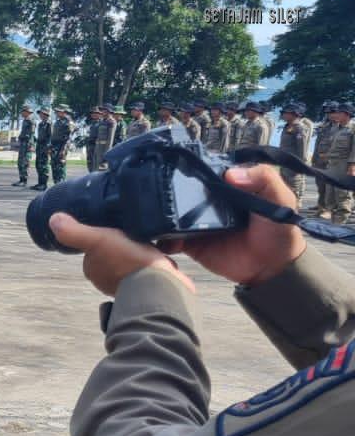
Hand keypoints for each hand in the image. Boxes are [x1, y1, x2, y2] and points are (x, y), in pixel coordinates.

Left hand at [48, 213, 192, 296]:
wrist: (160, 284)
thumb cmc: (127, 261)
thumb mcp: (98, 239)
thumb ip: (74, 232)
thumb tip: (53, 220)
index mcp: (93, 270)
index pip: (95, 249)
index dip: (105, 236)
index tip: (117, 229)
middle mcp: (107, 280)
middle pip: (114, 255)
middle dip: (124, 245)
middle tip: (135, 235)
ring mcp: (128, 285)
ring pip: (131, 263)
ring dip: (139, 254)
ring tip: (149, 244)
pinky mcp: (148, 287)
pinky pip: (148, 270)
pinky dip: (153, 263)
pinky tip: (160, 257)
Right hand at [159, 165, 304, 285]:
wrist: (272, 268)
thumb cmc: (278, 229)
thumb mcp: (279, 198)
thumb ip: (264, 179)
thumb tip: (230, 174)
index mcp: (226, 184)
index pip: (202, 171)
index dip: (190, 168)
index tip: (174, 167)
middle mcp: (207, 200)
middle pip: (180, 191)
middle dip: (167, 191)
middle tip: (158, 194)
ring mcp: (195, 222)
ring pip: (170, 213)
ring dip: (161, 214)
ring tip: (156, 217)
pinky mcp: (188, 243)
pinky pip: (168, 238)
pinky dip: (161, 238)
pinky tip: (164, 239)